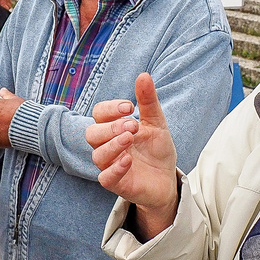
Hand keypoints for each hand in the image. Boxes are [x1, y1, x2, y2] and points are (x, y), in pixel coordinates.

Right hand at [86, 74, 179, 239]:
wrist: (167, 179)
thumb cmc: (157, 150)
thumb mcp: (156, 123)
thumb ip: (148, 101)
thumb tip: (144, 75)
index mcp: (113, 128)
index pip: (99, 113)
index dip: (110, 108)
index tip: (129, 107)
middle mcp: (107, 146)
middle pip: (92, 133)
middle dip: (111, 127)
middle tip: (133, 125)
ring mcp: (110, 165)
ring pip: (97, 155)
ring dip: (113, 145)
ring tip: (130, 138)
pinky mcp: (116, 184)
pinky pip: (105, 177)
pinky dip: (115, 168)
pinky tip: (128, 160)